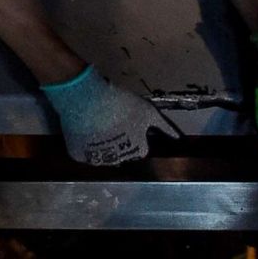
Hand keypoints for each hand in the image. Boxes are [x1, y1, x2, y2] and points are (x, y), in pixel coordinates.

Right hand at [41, 65, 180, 166]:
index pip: (141, 149)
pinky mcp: (79, 155)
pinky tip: (84, 131)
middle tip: (112, 123)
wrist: (86, 99)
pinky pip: (83, 154)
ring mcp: (98, 158)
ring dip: (102, 146)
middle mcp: (120, 159)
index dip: (135, 136)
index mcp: (138, 149)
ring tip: (97, 125)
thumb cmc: (120, 103)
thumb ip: (164, 127)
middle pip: (122, 154)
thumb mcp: (148, 111)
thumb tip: (178, 139)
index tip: (128, 124)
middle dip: (120, 144)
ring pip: (102, 156)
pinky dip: (84, 146)